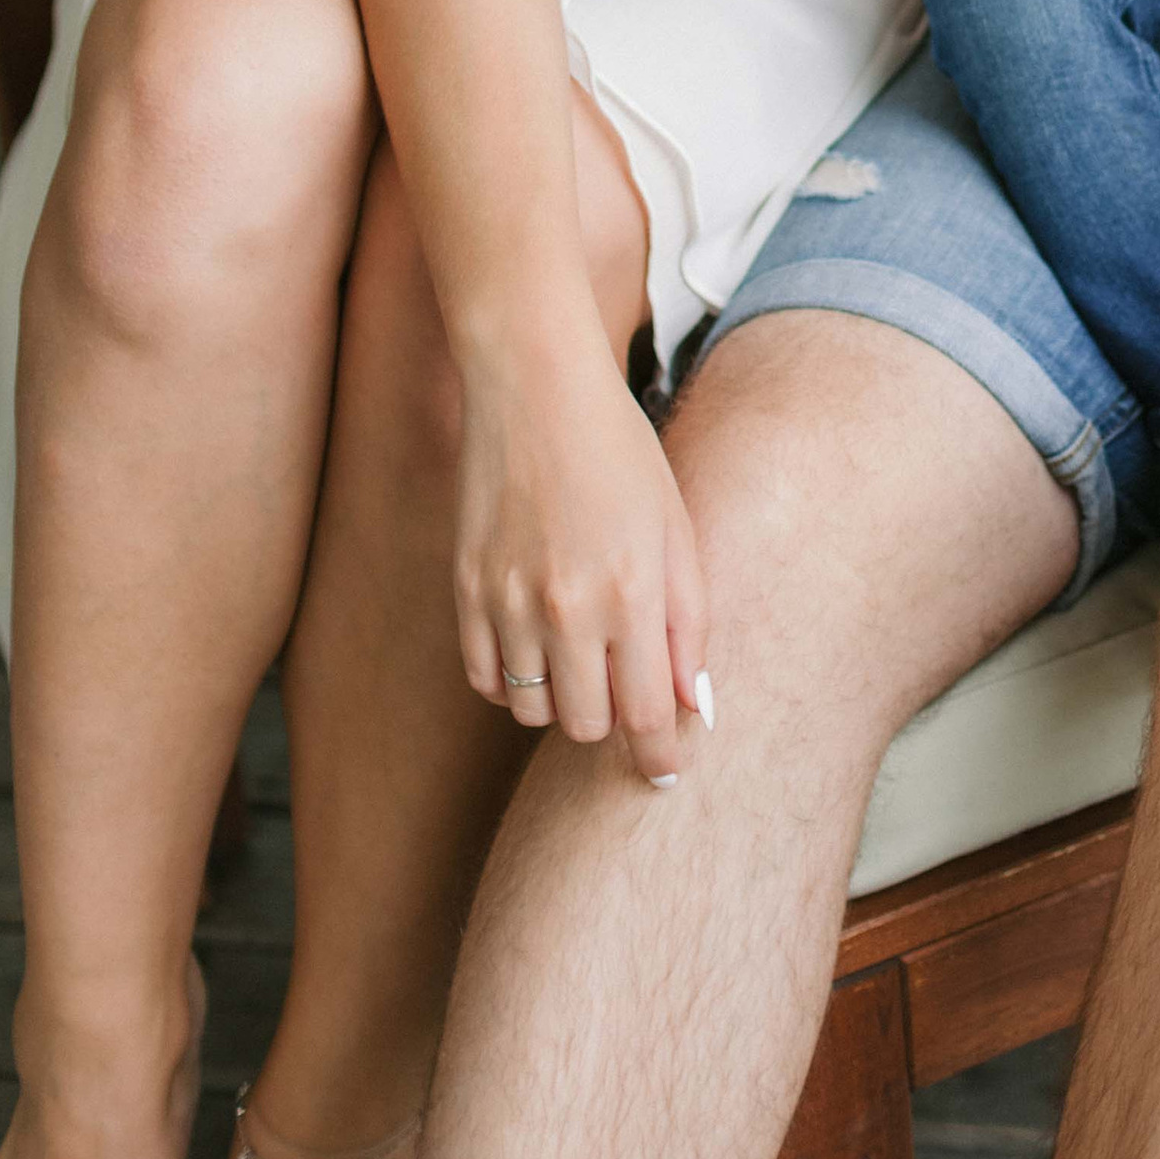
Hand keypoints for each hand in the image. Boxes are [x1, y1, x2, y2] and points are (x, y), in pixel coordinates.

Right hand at [454, 323, 707, 785]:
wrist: (535, 388)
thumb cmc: (620, 452)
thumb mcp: (676, 527)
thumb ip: (688, 622)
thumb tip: (694, 705)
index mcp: (631, 592)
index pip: (645, 716)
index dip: (659, 754)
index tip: (666, 770)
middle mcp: (566, 607)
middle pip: (586, 725)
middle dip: (611, 717)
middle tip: (622, 680)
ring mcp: (507, 602)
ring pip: (532, 710)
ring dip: (561, 697)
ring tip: (579, 649)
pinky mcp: (465, 591)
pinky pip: (486, 680)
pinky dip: (511, 679)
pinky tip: (534, 640)